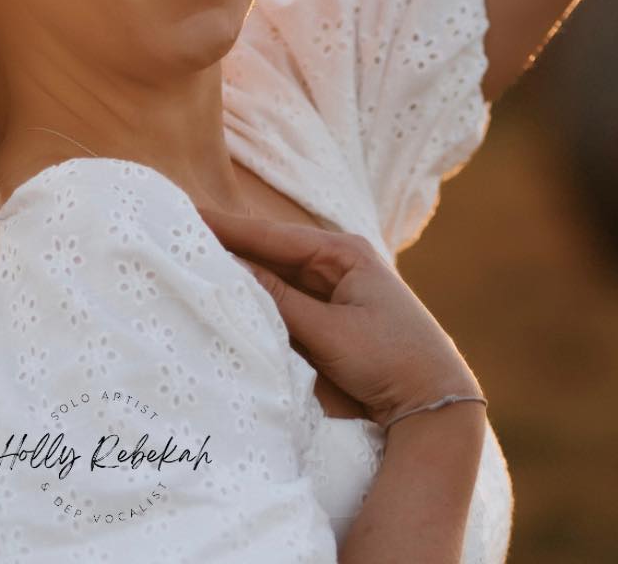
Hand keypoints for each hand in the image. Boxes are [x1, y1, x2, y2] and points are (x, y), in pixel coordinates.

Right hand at [198, 209, 483, 428]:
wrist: (436, 403)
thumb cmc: (391, 360)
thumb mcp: (330, 331)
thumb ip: (279, 300)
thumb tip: (230, 269)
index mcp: (343, 252)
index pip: (272, 236)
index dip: (227, 227)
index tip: (187, 213)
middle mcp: (336, 262)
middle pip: (270, 249)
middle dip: (229, 242)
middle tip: (181, 230)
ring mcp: (333, 286)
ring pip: (274, 273)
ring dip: (240, 268)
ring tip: (195, 255)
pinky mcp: (329, 313)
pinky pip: (284, 296)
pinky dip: (258, 293)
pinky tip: (230, 289)